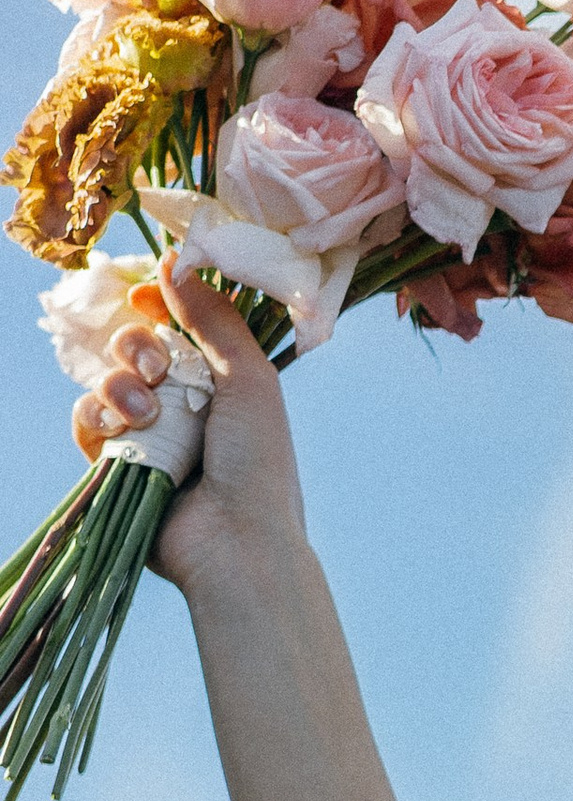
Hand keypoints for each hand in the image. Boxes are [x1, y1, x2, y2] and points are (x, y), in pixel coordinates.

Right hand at [68, 259, 307, 594]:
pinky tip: (122, 430)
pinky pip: (86, 421)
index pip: (176, 328)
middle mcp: (181, 405)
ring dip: (119, 385)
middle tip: (159, 371)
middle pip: (134, 348)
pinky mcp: (114, 465)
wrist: (235, 540)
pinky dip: (97, 417)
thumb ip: (214, 318)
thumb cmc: (258, 463)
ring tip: (147, 413)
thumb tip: (176, 260)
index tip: (147, 295)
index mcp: (219, 383)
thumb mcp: (250, 379)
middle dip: (137, 347)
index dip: (157, 305)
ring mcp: (146, 435)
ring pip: (105, 380)